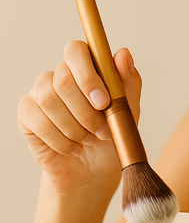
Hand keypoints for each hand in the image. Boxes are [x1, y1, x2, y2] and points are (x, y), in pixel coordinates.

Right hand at [18, 41, 141, 196]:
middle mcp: (60, 75)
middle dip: (85, 111)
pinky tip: (73, 148)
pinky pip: (38, 121)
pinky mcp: (27, 113)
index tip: (103, 101)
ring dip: (75, 127)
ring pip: (49, 100)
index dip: (87, 75)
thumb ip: (127, 82)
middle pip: (62, 78)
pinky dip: (61, 140)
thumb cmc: (110, 136)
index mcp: (86, 68)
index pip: (76, 50)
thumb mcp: (127, 112)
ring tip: (89, 140)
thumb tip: (124, 53)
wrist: (93, 171)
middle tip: (102, 131)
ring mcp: (40, 92)